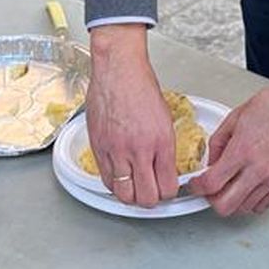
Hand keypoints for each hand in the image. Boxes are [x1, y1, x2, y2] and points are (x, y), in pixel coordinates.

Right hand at [84, 25, 178, 206]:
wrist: (118, 69)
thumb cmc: (140, 86)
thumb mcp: (164, 118)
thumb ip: (164, 148)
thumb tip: (164, 170)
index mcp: (161, 141)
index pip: (168, 187)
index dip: (169, 193)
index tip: (167, 188)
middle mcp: (139, 149)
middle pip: (146, 197)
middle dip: (151, 200)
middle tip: (151, 192)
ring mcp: (116, 150)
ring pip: (124, 194)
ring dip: (131, 195)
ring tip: (135, 187)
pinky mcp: (99, 147)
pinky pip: (106, 179)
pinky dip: (114, 184)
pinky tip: (119, 176)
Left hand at [187, 84, 268, 215]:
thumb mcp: (233, 118)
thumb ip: (217, 144)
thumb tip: (210, 164)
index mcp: (242, 150)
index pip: (212, 183)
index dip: (197, 187)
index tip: (195, 185)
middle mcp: (257, 168)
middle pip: (225, 205)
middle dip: (212, 200)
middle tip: (211, 190)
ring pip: (243, 209)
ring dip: (232, 201)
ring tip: (230, 186)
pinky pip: (261, 206)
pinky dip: (249, 202)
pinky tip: (246, 189)